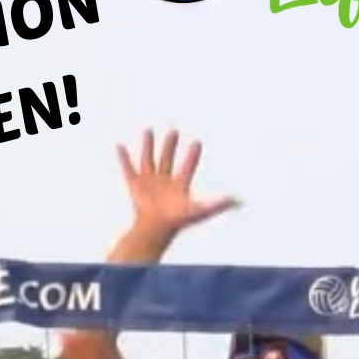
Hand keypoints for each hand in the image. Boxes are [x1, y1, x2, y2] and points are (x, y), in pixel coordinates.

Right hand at [116, 129, 237, 238]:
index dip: (192, 156)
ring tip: (148, 130)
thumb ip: (219, 204)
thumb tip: (239, 201)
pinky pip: (127, 168)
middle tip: (174, 132)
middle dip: (170, 145)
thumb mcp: (201, 210)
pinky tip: (119, 146)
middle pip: (167, 159)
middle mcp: (164, 181)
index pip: (187, 167)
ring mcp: (149, 182)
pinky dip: (123, 158)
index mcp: (179, 186)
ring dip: (148, 146)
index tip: (197, 143)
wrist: (156, 227)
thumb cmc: (177, 220)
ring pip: (148, 160)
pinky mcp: (134, 185)